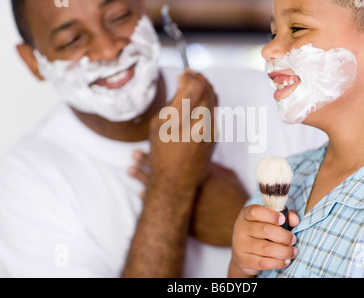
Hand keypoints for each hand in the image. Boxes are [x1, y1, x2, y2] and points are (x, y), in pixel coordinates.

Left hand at [129, 158, 248, 246]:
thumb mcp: (226, 175)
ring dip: (142, 177)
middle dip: (147, 162)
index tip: (150, 143)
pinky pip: (160, 204)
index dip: (160, 151)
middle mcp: (184, 185)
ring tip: (130, 169)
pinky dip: (148, 197)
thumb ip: (213, 166)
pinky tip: (137, 192)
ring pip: (156, 187)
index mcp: (196, 173)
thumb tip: (205, 155)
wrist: (233, 221)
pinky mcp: (177, 211)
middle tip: (134, 154)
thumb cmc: (233, 197)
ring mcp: (180, 200)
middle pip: (161, 171)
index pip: (174, 158)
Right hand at [147, 69, 217, 192]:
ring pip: (214, 99)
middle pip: (208, 89)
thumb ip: (173, 102)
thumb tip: (184, 83)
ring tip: (194, 85)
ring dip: (205, 88)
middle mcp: (200, 124)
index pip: (194, 85)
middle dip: (199, 78)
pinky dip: (207, 101)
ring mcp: (211, 130)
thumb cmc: (161, 154)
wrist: (176, 180)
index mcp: (182, 120)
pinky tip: (197, 102)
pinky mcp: (215, 135)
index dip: (189, 76)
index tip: (183, 73)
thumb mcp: (158, 125)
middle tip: (189, 74)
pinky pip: (214, 111)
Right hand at [229, 205, 299, 277]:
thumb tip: (295, 219)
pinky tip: (286, 261)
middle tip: (293, 239)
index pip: (255, 212)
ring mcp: (240, 245)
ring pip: (266, 248)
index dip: (271, 215)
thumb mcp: (269, 221)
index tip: (283, 220)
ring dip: (284, 251)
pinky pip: (263, 262)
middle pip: (264, 230)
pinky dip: (278, 262)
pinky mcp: (243, 260)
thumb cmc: (260, 234)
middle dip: (284, 236)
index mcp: (245, 215)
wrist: (242, 255)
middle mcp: (241, 228)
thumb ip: (285, 216)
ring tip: (293, 251)